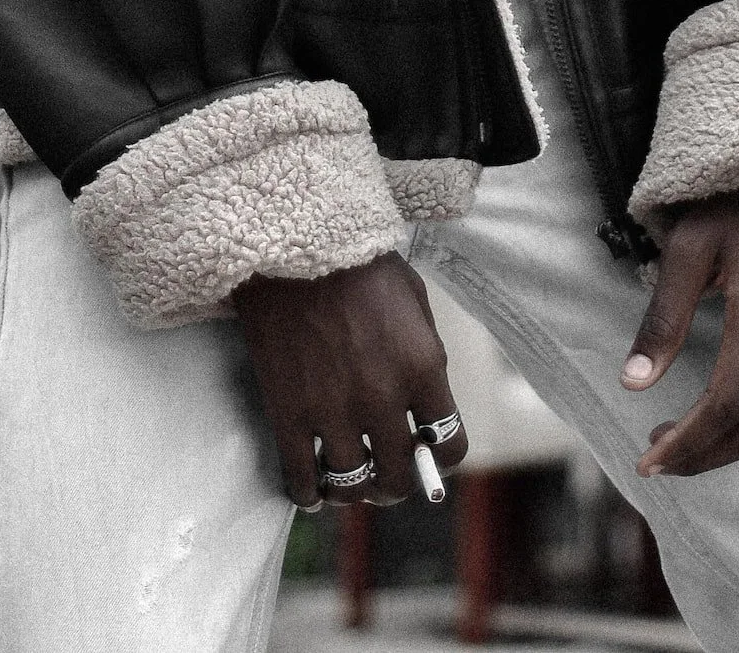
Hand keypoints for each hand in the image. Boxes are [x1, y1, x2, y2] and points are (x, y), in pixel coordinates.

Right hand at [234, 252, 468, 509]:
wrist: (295, 243)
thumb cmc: (359, 263)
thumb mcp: (414, 301)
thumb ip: (425, 355)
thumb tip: (426, 405)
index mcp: (423, 367)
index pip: (450, 444)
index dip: (442, 456)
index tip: (430, 454)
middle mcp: (383, 399)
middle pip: (400, 476)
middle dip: (398, 483)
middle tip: (387, 477)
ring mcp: (334, 411)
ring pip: (352, 485)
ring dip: (354, 491)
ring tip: (349, 482)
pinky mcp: (289, 414)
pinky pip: (302, 480)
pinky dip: (310, 494)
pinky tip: (313, 491)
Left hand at [621, 168, 738, 477]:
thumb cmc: (734, 204)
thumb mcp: (687, 244)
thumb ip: (662, 316)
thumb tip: (632, 383)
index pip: (727, 403)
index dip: (687, 442)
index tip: (647, 459)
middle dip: (705, 457)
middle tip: (657, 461)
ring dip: (728, 446)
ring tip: (679, 443)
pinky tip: (716, 415)